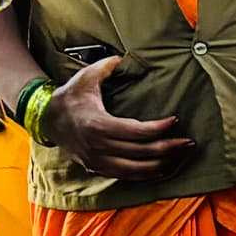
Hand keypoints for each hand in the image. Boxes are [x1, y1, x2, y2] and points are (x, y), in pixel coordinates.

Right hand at [33, 55, 192, 178]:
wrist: (47, 119)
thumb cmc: (70, 96)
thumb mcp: (85, 77)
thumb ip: (105, 67)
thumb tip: (122, 59)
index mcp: (97, 124)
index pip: (135, 131)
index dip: (158, 128)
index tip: (175, 120)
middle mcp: (97, 146)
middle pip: (140, 152)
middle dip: (168, 148)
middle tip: (188, 143)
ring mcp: (96, 160)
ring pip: (135, 169)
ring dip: (161, 164)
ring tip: (180, 156)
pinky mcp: (96, 167)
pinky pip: (125, 176)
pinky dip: (144, 175)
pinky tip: (161, 169)